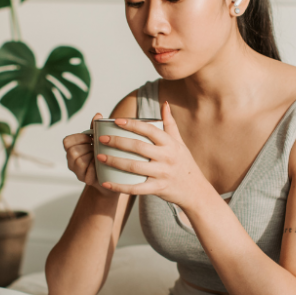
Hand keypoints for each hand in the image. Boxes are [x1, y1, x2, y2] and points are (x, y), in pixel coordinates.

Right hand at [63, 112, 116, 195]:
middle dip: (87, 149)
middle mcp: (72, 161)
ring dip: (92, 158)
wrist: (116, 177)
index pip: (67, 141)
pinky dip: (95, 168)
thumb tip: (98, 115)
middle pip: (72, 151)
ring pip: (79, 161)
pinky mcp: (86, 181)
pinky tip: (102, 166)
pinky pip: (87, 173)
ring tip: (101, 158)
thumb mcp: (101, 141)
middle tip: (98, 150)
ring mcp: (78, 172)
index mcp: (73, 149)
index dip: (79, 139)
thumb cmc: (106, 156)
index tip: (91, 139)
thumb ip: (97, 129)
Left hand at [96, 101, 212, 208]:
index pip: (149, 130)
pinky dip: (119, 187)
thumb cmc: (185, 164)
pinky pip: (136, 188)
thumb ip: (170, 124)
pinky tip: (106, 183)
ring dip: (115, 161)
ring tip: (100, 157)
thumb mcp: (180, 143)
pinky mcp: (158, 189)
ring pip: (135, 166)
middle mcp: (167, 157)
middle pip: (138, 147)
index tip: (116, 121)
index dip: (132, 124)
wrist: (195, 191)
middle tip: (101, 138)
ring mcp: (162, 174)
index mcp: (170, 144)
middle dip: (118, 141)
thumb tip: (165, 103)